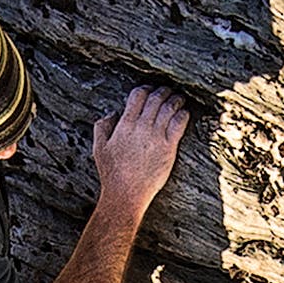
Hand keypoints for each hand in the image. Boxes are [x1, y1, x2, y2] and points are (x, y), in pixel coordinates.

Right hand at [93, 82, 187, 221]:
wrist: (126, 193)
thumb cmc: (111, 173)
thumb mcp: (99, 148)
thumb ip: (102, 127)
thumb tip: (112, 113)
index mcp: (124, 124)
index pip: (138, 95)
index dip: (145, 88)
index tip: (149, 89)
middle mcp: (142, 127)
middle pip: (155, 99)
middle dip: (163, 91)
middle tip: (168, 91)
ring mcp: (157, 136)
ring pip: (169, 108)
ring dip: (175, 100)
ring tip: (178, 98)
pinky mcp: (169, 147)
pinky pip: (179, 124)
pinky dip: (183, 115)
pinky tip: (184, 113)